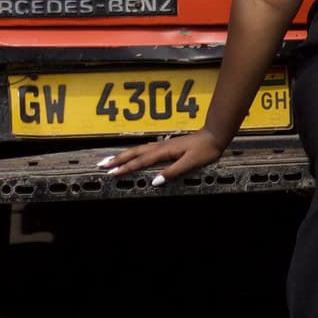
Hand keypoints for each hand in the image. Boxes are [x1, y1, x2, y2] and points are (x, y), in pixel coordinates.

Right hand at [96, 127, 224, 185]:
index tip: (112, 173)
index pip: (141, 161)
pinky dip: (135, 152)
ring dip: (124, 155)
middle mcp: (161, 146)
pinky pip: (146, 149)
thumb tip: (154, 181)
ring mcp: (164, 145)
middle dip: (118, 159)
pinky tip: (133, 155)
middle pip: (135, 153)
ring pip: (139, 150)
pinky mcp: (167, 145)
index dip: (126, 168)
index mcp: (165, 151)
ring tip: (111, 159)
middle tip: (102, 164)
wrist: (215, 135)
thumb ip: (172, 172)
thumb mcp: (190, 163)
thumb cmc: (205, 150)